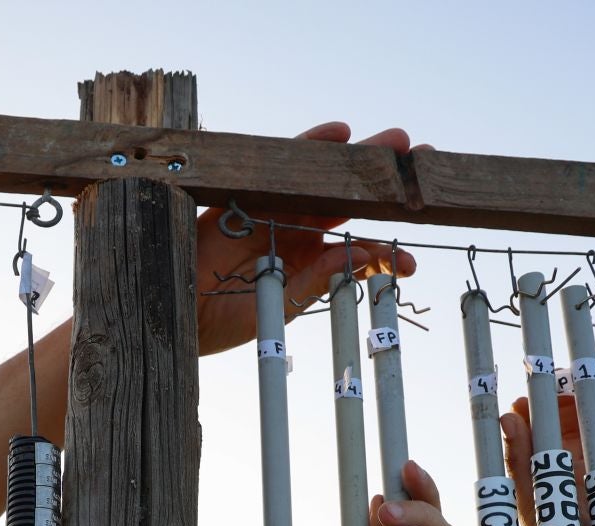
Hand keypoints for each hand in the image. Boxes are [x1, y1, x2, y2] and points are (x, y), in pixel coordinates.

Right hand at [194, 123, 422, 357]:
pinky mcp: (247, 193)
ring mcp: (274, 210)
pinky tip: (340, 133)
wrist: (168, 310)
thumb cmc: (218, 322)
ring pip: (325, 179)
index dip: (385, 251)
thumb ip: (314, 281)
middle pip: (352, 202)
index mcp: (309, 265)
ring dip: (359, 160)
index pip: (357, 250)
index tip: (409, 264)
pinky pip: (282, 166)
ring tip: (397, 143)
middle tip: (426, 168)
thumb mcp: (275, 307)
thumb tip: (358, 257)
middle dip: (388, 188)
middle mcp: (298, 233)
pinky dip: (310, 146)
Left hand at [501, 386, 594, 525]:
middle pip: (567, 426)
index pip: (535, 437)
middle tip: (549, 376)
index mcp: (545, 478)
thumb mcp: (532, 501)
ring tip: (581, 374)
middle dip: (558, 401)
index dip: (529, 415)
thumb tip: (508, 416)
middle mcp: (574, 472)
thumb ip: (520, 460)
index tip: (520, 397)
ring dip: (592, 401)